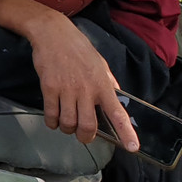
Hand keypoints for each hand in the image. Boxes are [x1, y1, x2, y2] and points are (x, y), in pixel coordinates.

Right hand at [29, 16, 138, 151]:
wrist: (53, 33)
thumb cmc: (78, 47)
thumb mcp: (100, 63)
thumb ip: (109, 83)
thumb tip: (118, 99)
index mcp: (102, 84)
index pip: (118, 112)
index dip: (126, 132)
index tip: (132, 147)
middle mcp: (86, 89)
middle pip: (88, 126)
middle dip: (85, 137)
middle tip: (83, 136)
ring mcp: (66, 89)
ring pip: (68, 123)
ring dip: (67, 129)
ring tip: (67, 124)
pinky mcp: (49, 87)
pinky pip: (51, 114)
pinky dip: (52, 122)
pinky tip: (53, 120)